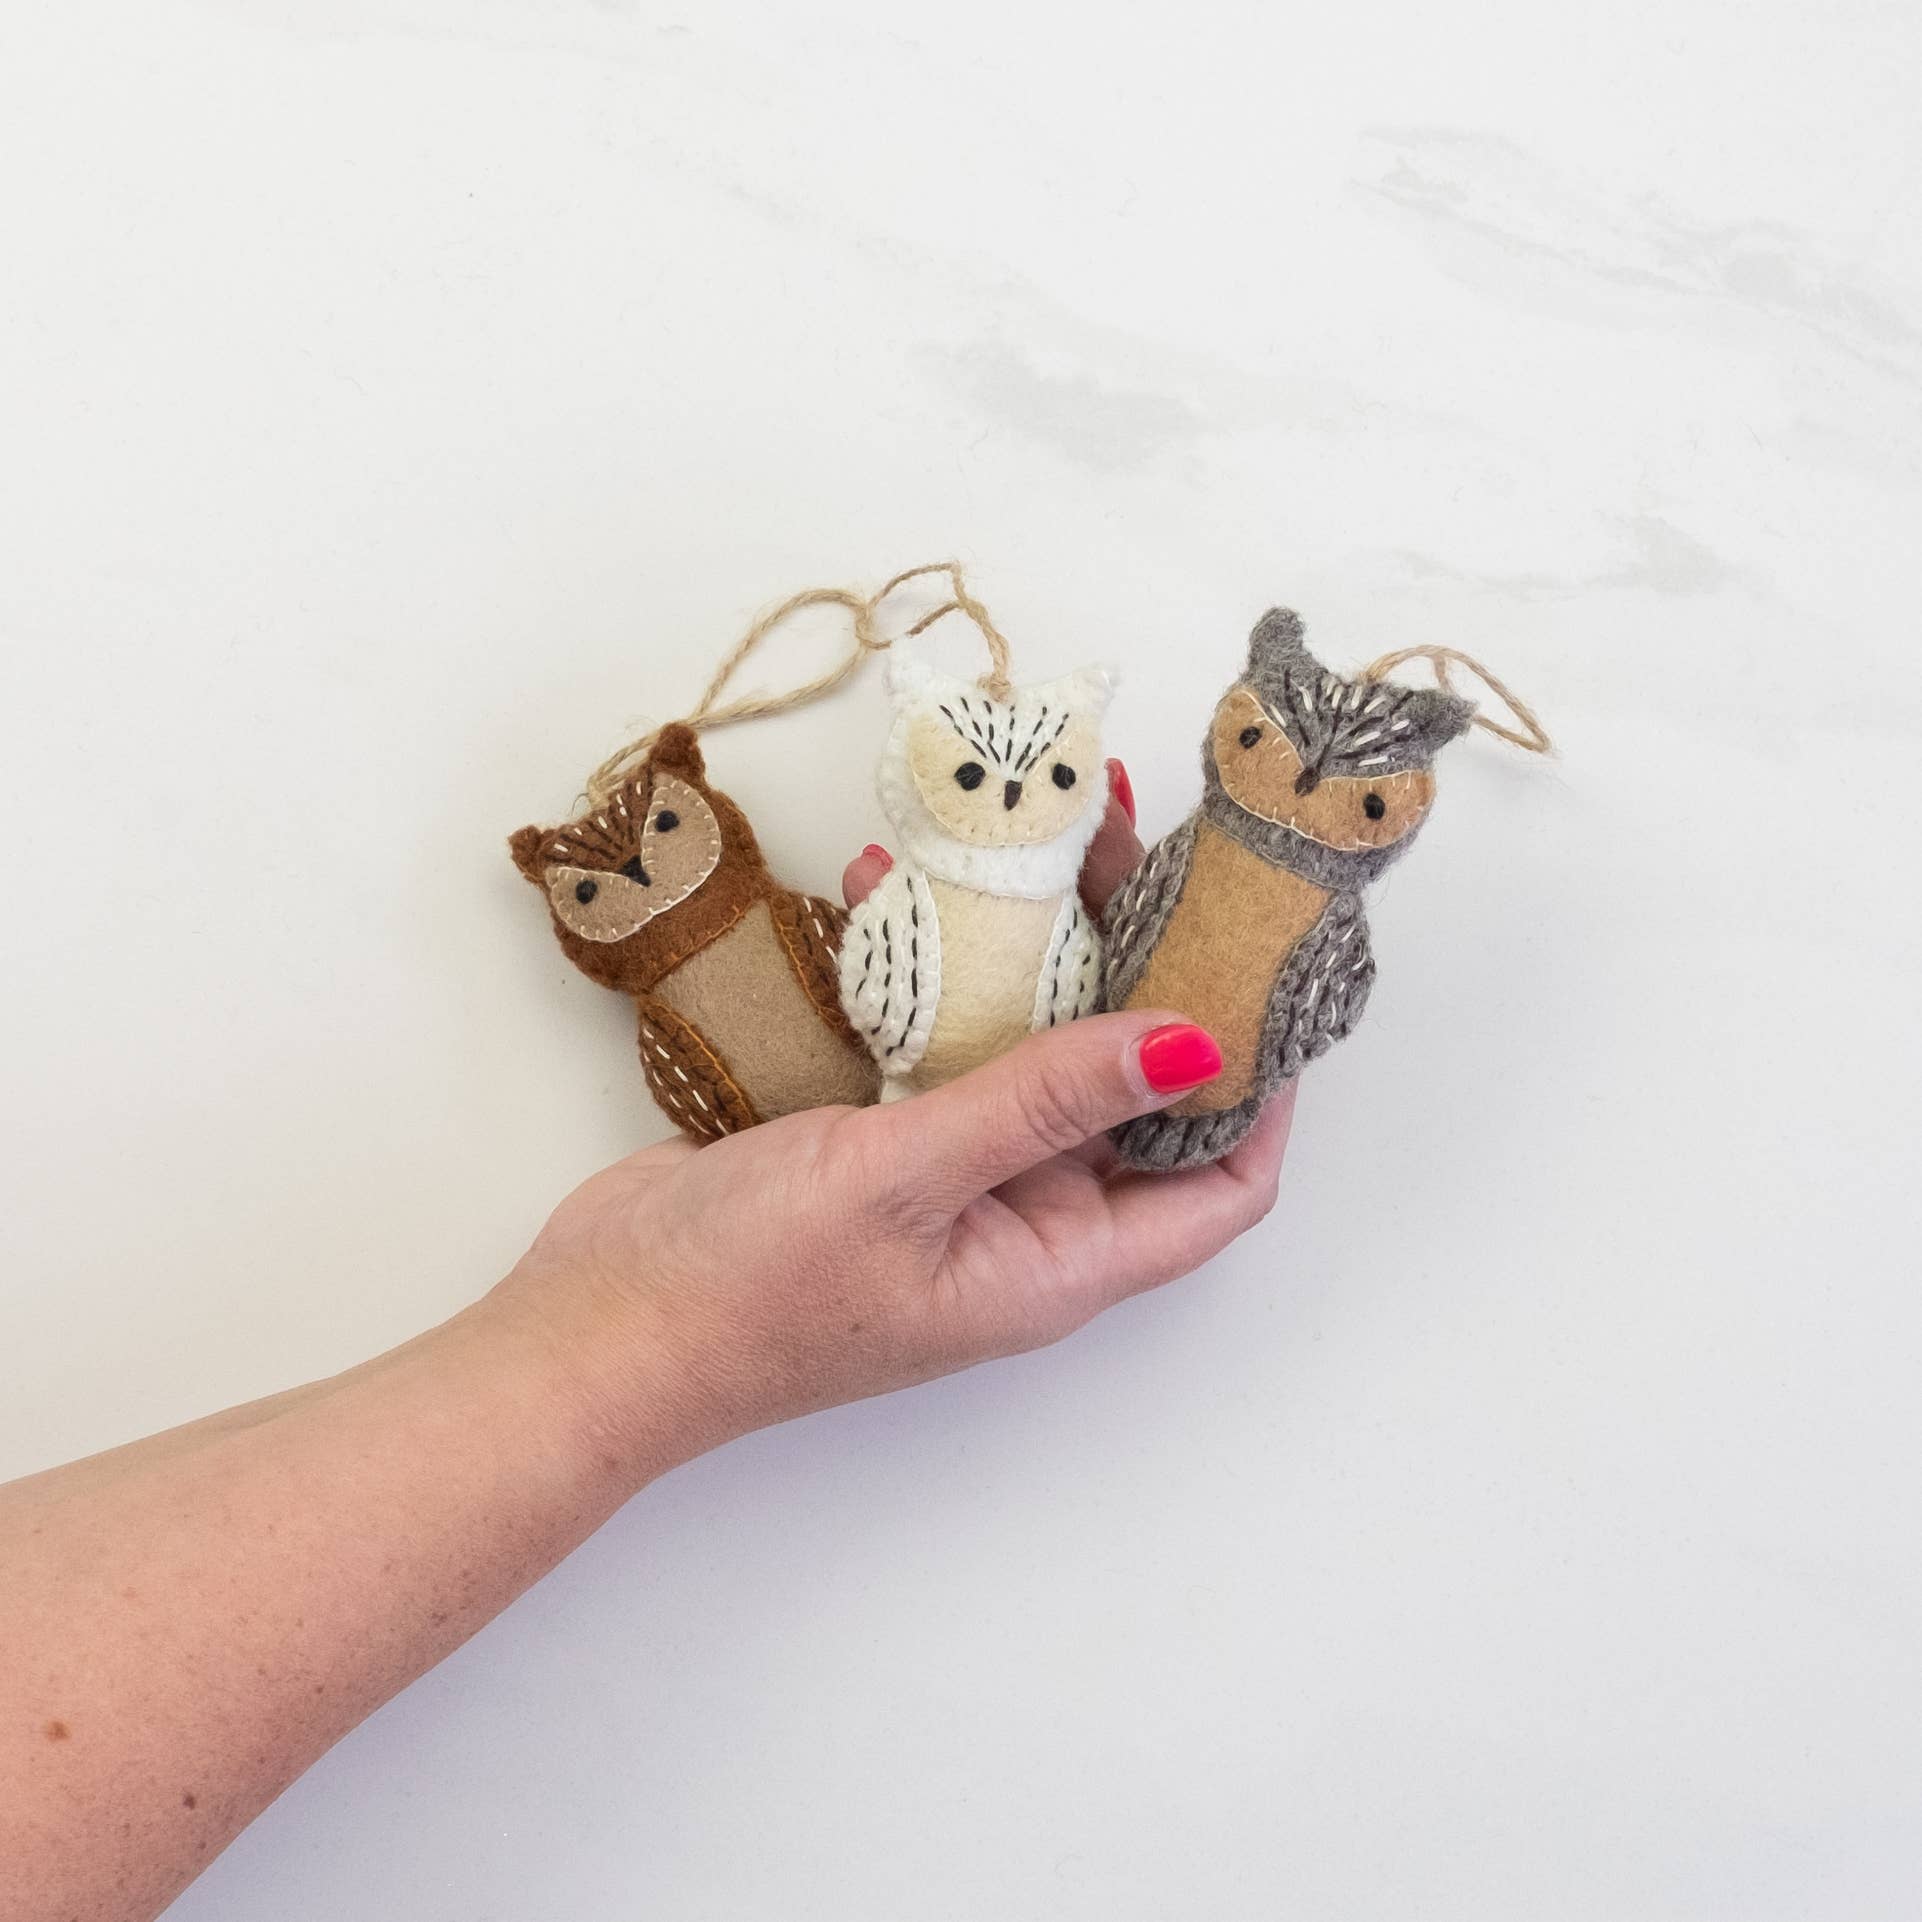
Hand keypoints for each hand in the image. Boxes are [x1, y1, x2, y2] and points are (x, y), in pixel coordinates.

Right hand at [496, 761, 1294, 1460]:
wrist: (590, 1326)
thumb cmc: (750, 1290)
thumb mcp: (908, 1180)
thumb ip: (1044, 1099)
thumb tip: (1193, 1042)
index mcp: (1058, 1261)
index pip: (1220, 1185)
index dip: (1264, 1090)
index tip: (1265, 969)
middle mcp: (1022, 1220)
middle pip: (1124, 1089)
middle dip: (1137, 974)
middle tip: (1130, 851)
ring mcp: (946, 1176)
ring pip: (1027, 1049)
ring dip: (1027, 955)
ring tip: (1023, 840)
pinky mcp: (875, 1138)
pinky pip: (933, 1042)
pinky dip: (923, 973)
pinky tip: (882, 889)